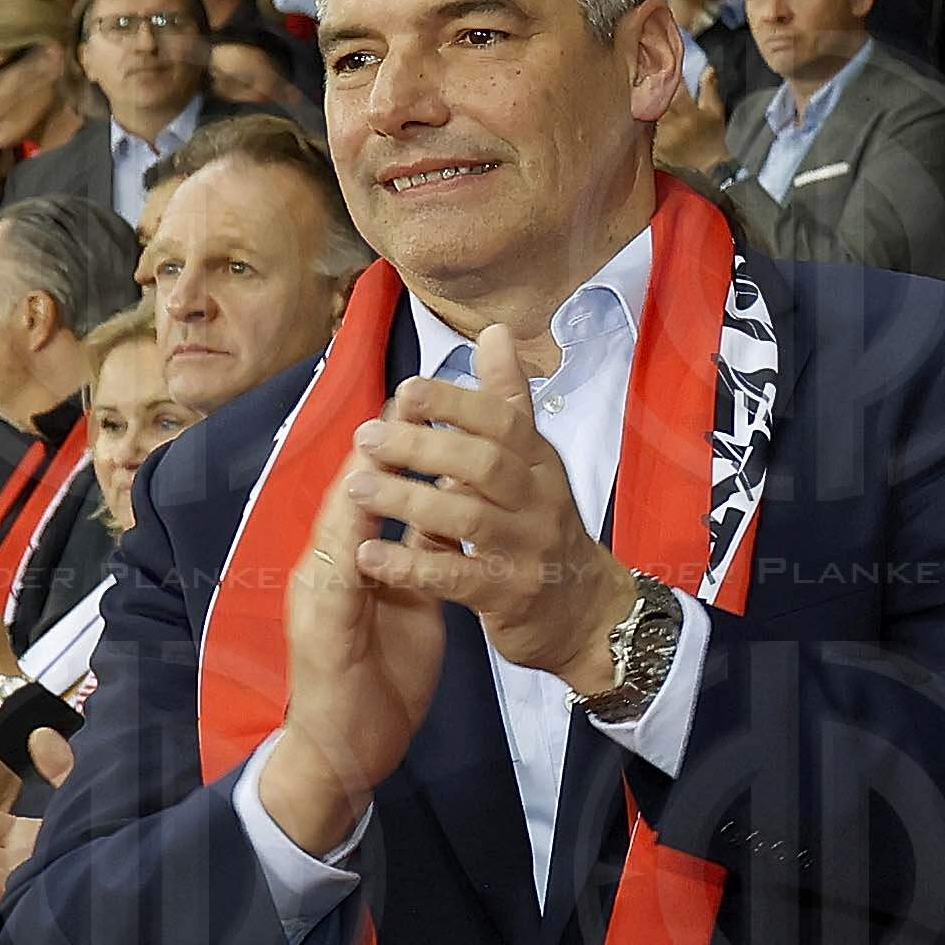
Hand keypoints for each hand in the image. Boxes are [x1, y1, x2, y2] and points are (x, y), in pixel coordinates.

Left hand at [335, 330, 632, 687]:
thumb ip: (507, 402)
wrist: (584, 612)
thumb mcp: (534, 463)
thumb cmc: (542, 527)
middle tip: (368, 435)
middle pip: (486, 463)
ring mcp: (527, 550)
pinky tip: (371, 553)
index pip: (505, 421)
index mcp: (541, 464)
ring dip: (410, 499)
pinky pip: (457, 577)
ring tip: (359, 486)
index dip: (457, 403)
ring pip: (469, 517)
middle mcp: (540, 501)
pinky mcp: (508, 596)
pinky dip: (411, 565)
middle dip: (424, 445)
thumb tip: (495, 333)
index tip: (406, 389)